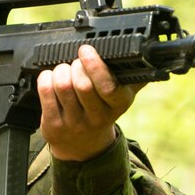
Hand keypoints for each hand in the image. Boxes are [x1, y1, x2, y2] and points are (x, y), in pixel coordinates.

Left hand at [37, 45, 142, 161]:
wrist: (83, 144)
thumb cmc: (102, 110)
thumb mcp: (122, 97)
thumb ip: (134, 76)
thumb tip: (149, 56)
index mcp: (118, 105)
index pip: (108, 86)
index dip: (94, 66)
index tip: (86, 50)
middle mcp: (98, 117)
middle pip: (83, 84)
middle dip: (75, 65)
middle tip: (75, 61)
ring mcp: (75, 123)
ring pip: (63, 86)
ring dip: (60, 70)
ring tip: (63, 69)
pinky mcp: (54, 126)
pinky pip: (46, 94)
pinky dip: (46, 79)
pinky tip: (50, 78)